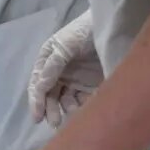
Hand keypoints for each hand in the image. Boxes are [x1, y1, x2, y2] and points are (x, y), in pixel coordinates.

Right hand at [29, 12, 103, 126]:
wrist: (113, 26)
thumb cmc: (84, 31)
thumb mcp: (65, 44)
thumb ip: (53, 65)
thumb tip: (41, 86)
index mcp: (48, 61)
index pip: (38, 84)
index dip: (37, 101)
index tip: (38, 117)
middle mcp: (59, 73)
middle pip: (51, 96)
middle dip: (51, 110)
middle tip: (55, 123)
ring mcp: (75, 80)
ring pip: (66, 101)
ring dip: (68, 109)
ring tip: (75, 113)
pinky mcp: (92, 86)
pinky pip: (85, 101)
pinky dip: (84, 107)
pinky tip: (88, 109)